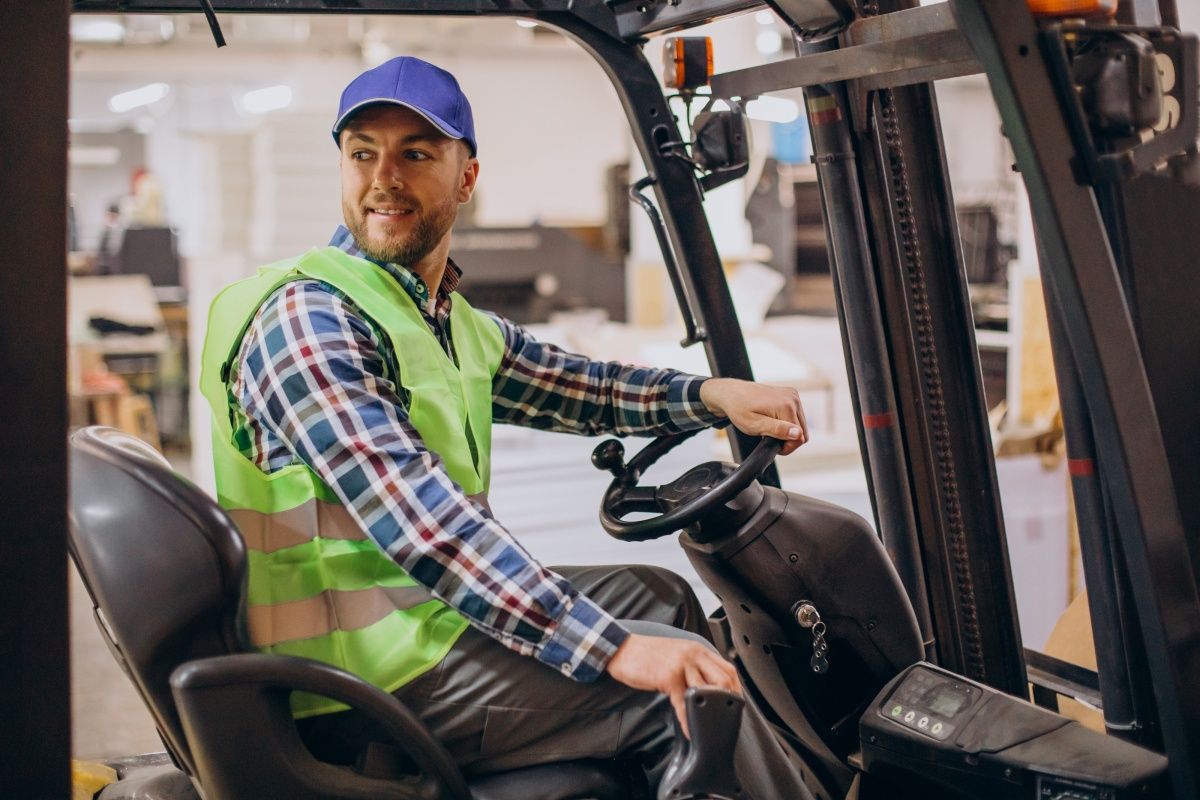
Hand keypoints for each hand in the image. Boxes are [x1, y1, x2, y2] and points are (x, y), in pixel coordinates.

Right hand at [605, 633, 740, 737]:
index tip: (736, 703)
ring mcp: (681, 665)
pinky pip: (683, 703)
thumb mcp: (677, 653)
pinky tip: (689, 731)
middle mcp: (693, 654)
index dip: (736, 688)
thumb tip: (707, 687)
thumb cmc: (647, 654)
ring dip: (709, 713)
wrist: (622, 649)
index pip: (727, 668)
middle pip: (722, 680)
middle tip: (726, 719)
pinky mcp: (668, 677)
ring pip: (706, 691)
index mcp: (698, 649)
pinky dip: (688, 720)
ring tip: (710, 729)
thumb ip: (693, 665)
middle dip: (727, 702)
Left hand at [699, 378, 808, 454]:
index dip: (786, 447)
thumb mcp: (755, 425)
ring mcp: (793, 395)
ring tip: (768, 428)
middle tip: (768, 437)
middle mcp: (793, 398)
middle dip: (787, 439)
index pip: (799, 437)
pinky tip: (772, 420)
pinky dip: (787, 422)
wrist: (732, 393)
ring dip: (787, 431)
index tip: (771, 445)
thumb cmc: (739, 409)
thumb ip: (777, 430)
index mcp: (787, 406)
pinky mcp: (791, 394)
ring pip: (800, 425)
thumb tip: (798, 434)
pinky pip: (796, 416)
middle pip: (802, 432)